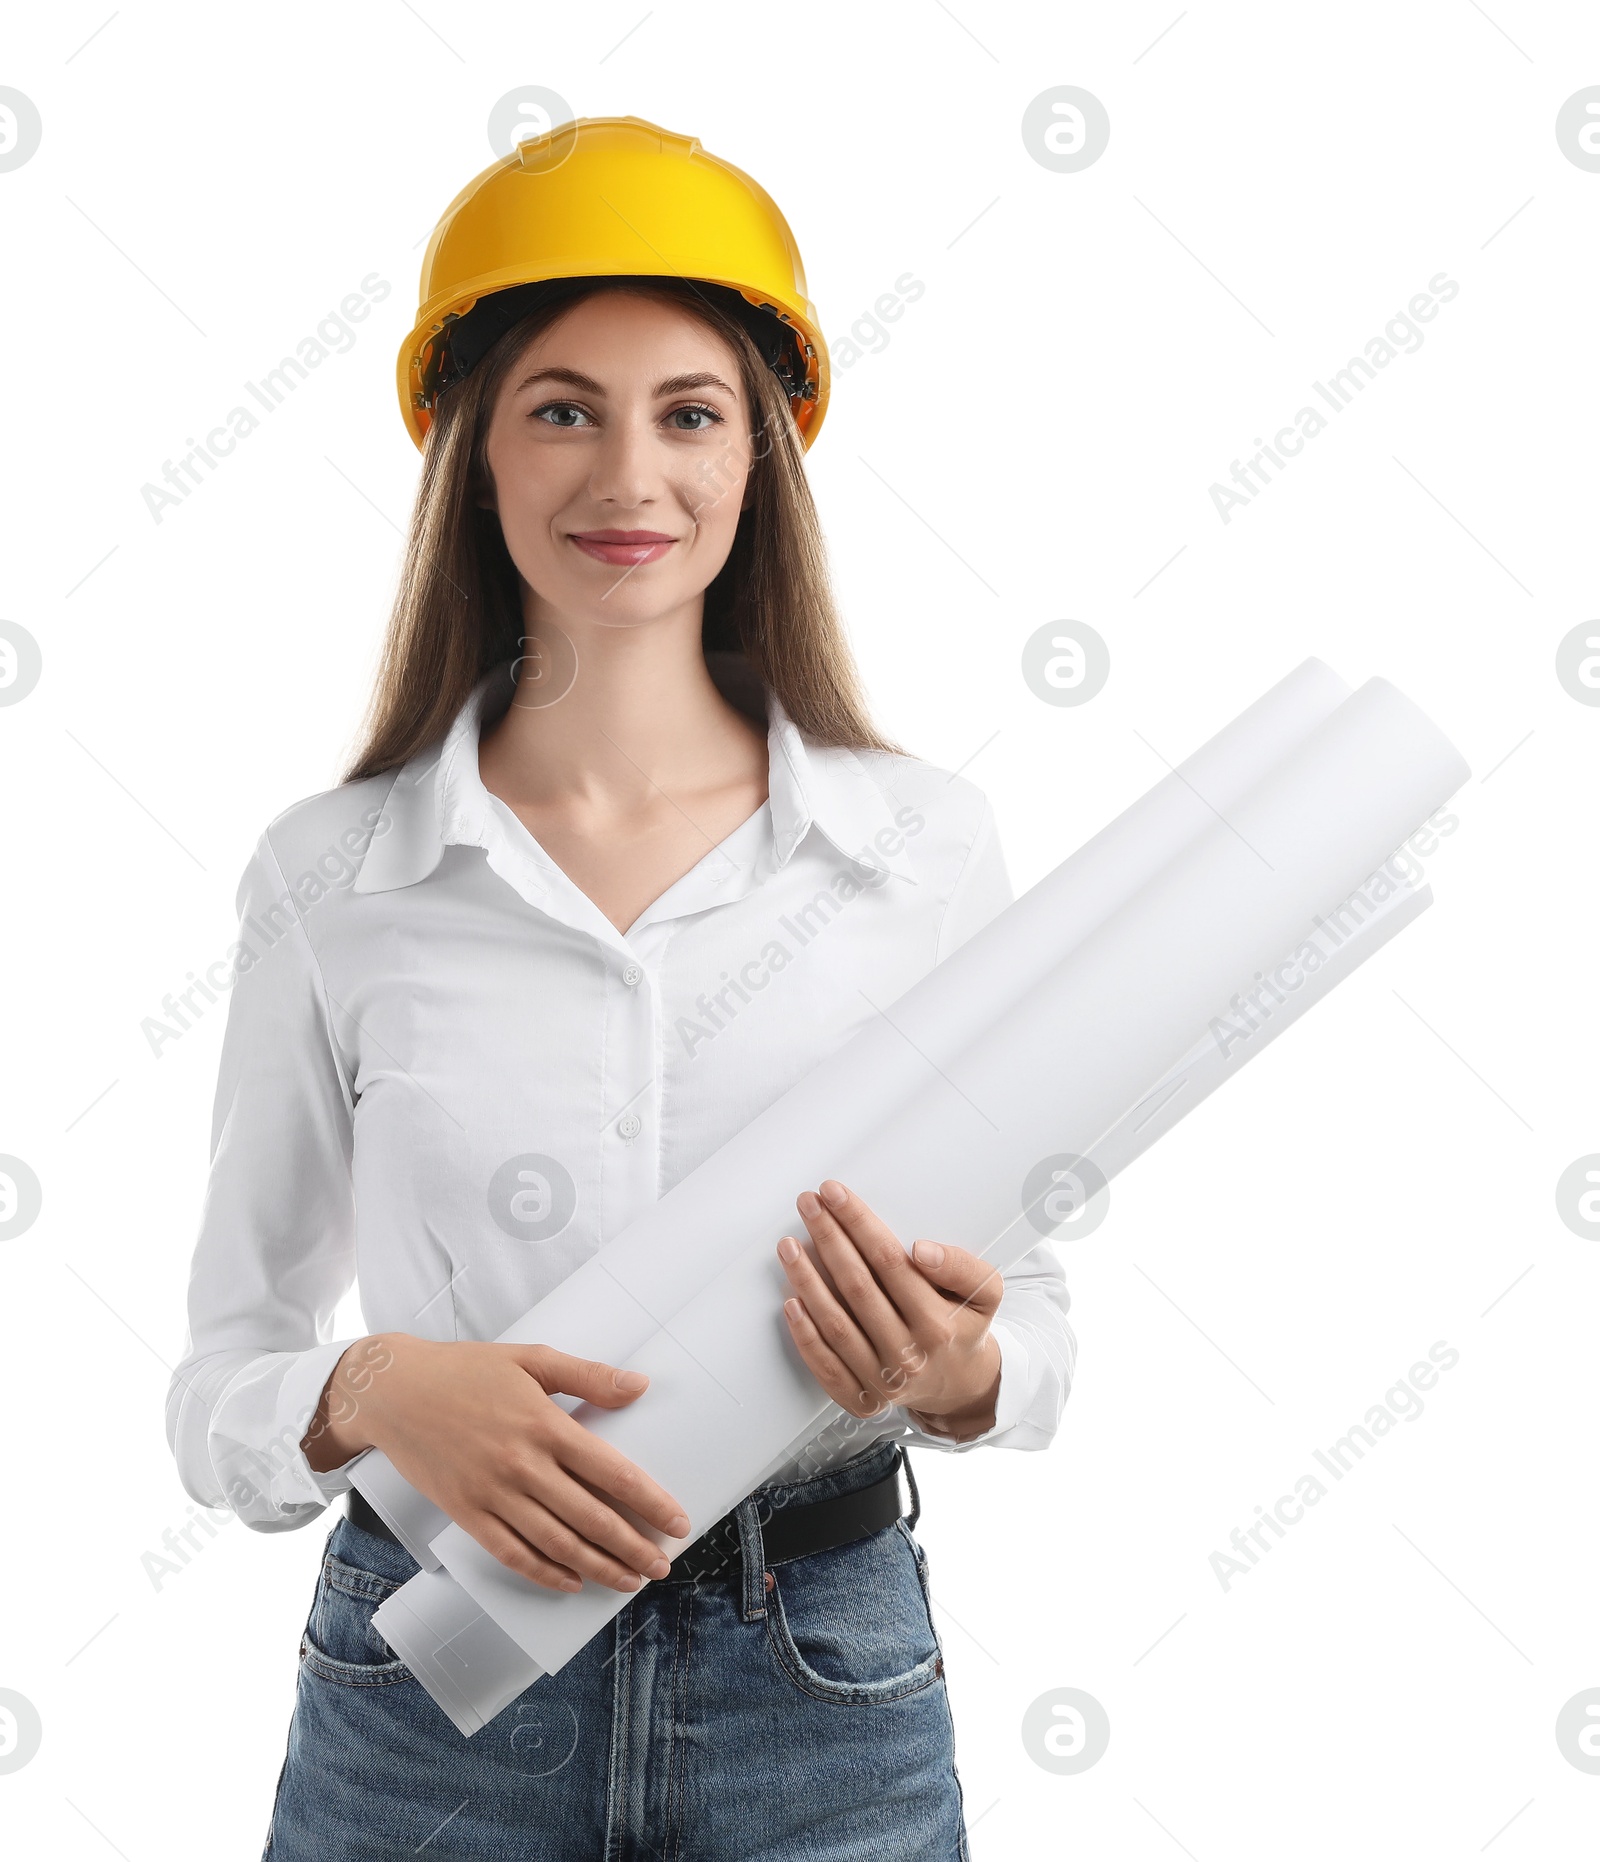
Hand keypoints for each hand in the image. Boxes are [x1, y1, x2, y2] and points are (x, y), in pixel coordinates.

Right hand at [301, 1335, 691, 1593]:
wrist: (395, 1392)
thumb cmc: (466, 1370)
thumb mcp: (532, 1359)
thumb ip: (589, 1376)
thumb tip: (640, 1386)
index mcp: (545, 1425)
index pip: (612, 1473)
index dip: (650, 1503)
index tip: (677, 1523)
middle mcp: (522, 1465)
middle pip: (590, 1518)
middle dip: (633, 1547)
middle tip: (661, 1565)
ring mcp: (492, 1493)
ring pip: (556, 1544)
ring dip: (598, 1567)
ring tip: (629, 1580)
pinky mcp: (466, 1513)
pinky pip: (511, 1554)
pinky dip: (544, 1573)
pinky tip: (571, 1582)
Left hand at [776, 1180, 1003, 1440]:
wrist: (962, 1387)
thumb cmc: (964, 1329)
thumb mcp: (985, 1293)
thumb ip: (962, 1266)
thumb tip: (922, 1250)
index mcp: (938, 1324)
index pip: (890, 1262)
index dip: (858, 1223)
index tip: (835, 1195)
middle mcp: (909, 1354)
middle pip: (857, 1287)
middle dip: (828, 1239)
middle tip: (808, 1205)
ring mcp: (883, 1381)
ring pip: (835, 1324)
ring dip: (806, 1280)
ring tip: (789, 1246)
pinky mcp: (862, 1399)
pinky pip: (826, 1366)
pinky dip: (804, 1335)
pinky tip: (791, 1302)